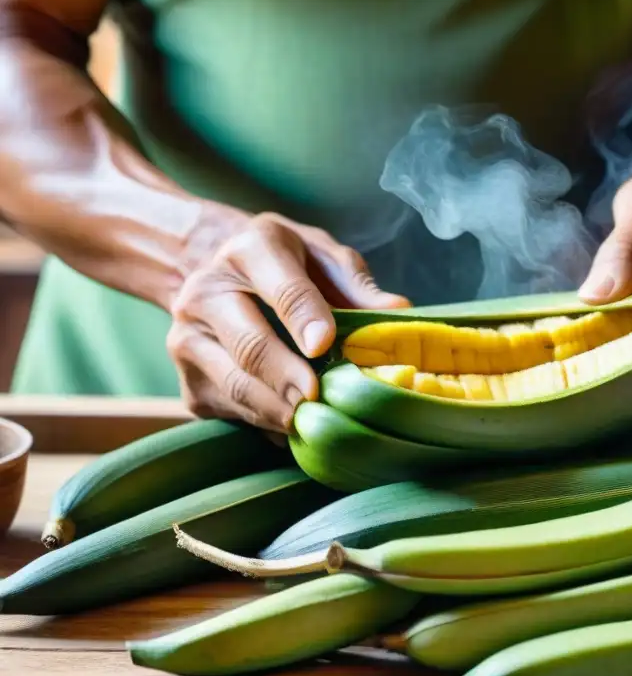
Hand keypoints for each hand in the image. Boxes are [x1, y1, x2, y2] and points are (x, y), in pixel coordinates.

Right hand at [167, 211, 410, 432]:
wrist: (211, 272)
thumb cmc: (286, 266)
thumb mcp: (322, 257)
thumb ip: (357, 285)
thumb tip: (400, 311)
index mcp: (249, 251)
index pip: (282, 288)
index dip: (306, 318)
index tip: (326, 345)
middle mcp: (205, 292)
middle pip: (251, 345)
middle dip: (290, 378)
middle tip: (320, 399)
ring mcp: (187, 340)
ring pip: (237, 386)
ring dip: (280, 410)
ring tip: (316, 420)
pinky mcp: (187, 383)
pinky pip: (230, 411)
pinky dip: (266, 424)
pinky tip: (296, 424)